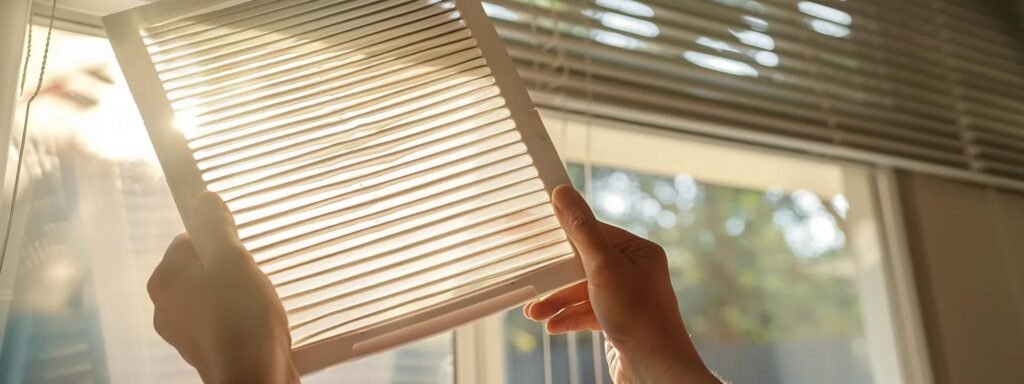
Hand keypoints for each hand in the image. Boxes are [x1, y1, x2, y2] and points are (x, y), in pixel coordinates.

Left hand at [148, 192, 297, 383]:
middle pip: (203, 269)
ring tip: (259, 303)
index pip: (189, 241)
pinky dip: (241, 318)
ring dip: (238, 294)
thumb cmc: (239, 315)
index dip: (220, 243)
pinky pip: (224, 321)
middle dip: (231, 270)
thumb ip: (216, 226)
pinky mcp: (206, 351)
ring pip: (216, 295)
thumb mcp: (232, 259)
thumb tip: (204, 198)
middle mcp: (166, 307)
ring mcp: (185, 333)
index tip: (240, 254)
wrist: (253, 374)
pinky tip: (258, 323)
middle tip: (252, 279)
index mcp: (164, 280)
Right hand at [524, 185, 718, 383]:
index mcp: (638, 252)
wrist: (654, 368)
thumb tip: (564, 193)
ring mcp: (625, 298)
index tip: (534, 231)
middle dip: (555, 278)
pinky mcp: (616, 321)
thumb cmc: (638, 316)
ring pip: (581, 292)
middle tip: (530, 281)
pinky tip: (553, 326)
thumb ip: (581, 229)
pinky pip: (585, 312)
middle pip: (583, 265)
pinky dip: (568, 318)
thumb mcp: (603, 266)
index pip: (593, 233)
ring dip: (556, 302)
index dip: (562, 234)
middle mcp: (634, 272)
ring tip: (535, 313)